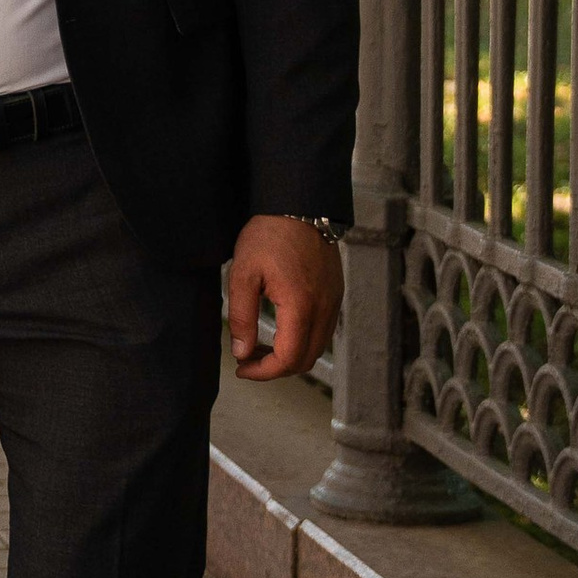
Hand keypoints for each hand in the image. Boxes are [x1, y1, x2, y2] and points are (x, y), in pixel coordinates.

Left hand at [226, 214, 343, 379]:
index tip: (242, 368)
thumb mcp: (243, 273)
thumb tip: (242, 351)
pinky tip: (280, 330)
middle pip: (306, 360)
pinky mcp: (335, 294)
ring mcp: (333, 302)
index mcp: (301, 306)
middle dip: (275, 368)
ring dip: (290, 355)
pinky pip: (322, 331)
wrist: (300, 205)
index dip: (264, 372)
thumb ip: (241, 316)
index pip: (289, 359)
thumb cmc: (270, 234)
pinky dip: (302, 340)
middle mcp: (324, 309)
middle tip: (248, 360)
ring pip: (316, 348)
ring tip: (260, 346)